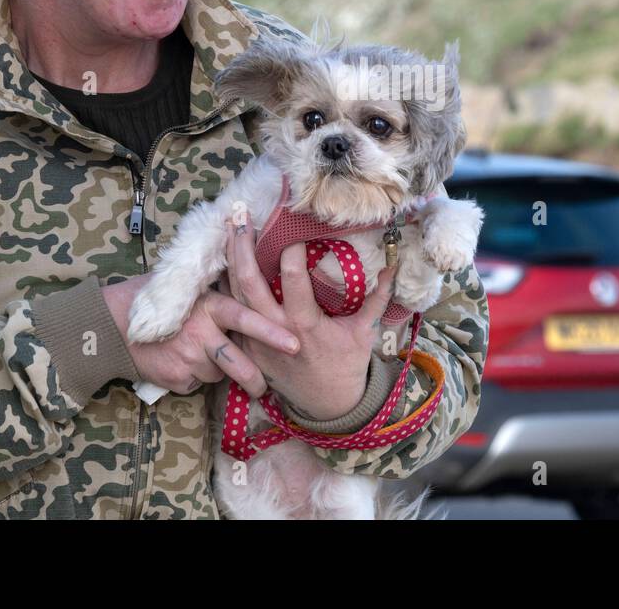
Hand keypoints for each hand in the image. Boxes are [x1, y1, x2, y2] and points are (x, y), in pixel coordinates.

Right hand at [103, 271, 300, 398]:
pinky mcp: (176, 379)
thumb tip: (253, 268)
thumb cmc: (158, 299)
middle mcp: (200, 333)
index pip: (245, 319)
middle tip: (265, 388)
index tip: (295, 344)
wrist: (113, 324)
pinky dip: (195, 377)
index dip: (270, 332)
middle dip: (255, 378)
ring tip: (201, 353)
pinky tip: (181, 361)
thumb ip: (219, 286)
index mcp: (209, 306)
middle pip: (237, 362)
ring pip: (218, 373)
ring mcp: (187, 359)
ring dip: (217, 369)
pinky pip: (198, 383)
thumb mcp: (190, 287)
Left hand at [222, 219, 398, 420]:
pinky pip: (231, 310)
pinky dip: (226, 283)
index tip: (292, 227)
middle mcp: (275, 330)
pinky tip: (225, 259)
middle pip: (249, 281)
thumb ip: (376, 298)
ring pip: (234, 292)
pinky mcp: (246, 344)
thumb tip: (392, 265)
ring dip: (231, 257)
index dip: (290, 252)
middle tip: (242, 213)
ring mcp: (255, 338)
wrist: (325, 405)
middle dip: (244, 245)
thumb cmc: (346, 365)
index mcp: (304, 325)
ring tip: (230, 225)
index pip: (292, 281)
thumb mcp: (363, 332)